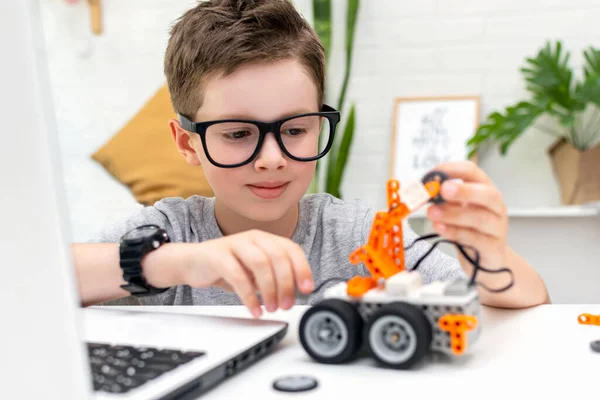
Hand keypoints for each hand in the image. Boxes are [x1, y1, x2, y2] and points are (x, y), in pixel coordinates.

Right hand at [178, 230, 313, 317]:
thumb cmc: (226, 266)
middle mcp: (253, 238)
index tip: (307, 289)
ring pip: (260, 263)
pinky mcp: (218, 256)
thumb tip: (295, 293)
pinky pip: (238, 276)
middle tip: (286, 304)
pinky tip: (253, 308)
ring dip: (269, 289)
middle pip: (278, 257)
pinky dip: (249, 295)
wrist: (192, 262)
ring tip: (271, 307)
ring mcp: (235, 244)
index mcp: (266, 239)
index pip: (291, 250)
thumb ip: (273, 277)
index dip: (302, 269)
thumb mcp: (255, 271)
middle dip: (286, 284)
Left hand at [426, 161, 507, 270]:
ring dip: (453, 214)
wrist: (487, 260)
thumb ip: (443, 200)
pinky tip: (440, 228)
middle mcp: (496, 206)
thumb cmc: (471, 229)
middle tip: (443, 189)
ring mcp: (497, 228)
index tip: (433, 174)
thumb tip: (423, 191)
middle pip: (487, 194)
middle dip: (464, 191)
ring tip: (432, 213)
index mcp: (485, 190)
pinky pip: (475, 239)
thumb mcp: (456, 210)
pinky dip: (455, 233)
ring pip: (480, 218)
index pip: (473, 172)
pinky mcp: (492, 248)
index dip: (452, 170)